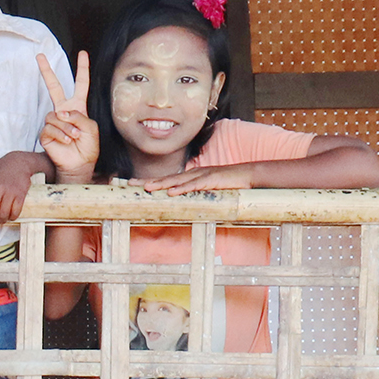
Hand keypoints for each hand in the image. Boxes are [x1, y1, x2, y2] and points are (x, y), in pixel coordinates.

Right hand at [36, 52, 97, 184]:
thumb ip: (80, 116)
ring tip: (74, 137)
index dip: (82, 69)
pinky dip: (61, 135)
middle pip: (54, 87)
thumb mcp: (91, 128)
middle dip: (46, 71)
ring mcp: (53, 121)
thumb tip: (61, 112)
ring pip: (56, 115)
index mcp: (78, 107)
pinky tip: (66, 141)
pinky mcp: (45, 133)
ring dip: (67, 127)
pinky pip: (50, 128)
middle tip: (39, 56)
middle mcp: (63, 111)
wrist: (79, 164)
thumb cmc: (88, 146)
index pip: (81, 84)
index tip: (82, 54)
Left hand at [137, 162, 253, 195]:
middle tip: (130, 184)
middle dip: (148, 181)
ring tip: (147, 188)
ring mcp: (202, 176)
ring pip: (178, 181)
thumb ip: (196, 195)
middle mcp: (193, 174)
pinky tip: (172, 192)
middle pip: (167, 178)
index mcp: (191, 177)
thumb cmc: (228, 184)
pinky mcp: (212, 180)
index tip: (134, 185)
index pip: (167, 180)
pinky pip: (195, 185)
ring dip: (162, 184)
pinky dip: (183, 188)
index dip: (150, 182)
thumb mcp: (208, 191)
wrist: (248, 175)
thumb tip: (183, 204)